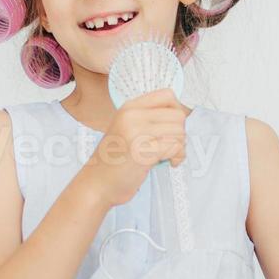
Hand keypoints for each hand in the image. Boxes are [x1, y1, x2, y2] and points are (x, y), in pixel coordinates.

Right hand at [82, 89, 187, 208]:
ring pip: (179, 132)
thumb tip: (181, 115)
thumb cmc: (115, 160)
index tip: (172, 127)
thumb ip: (149, 118)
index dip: (177, 110)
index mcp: (129, 107)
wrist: (97, 183)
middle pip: (178, 115)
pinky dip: (177, 157)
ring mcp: (136, 133)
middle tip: (171, 146)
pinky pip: (175, 147)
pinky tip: (169, 163)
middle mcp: (132, 116)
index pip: (167, 95)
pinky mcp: (142, 152)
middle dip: (180, 133)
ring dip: (180, 147)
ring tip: (169, 156)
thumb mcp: (127, 128)